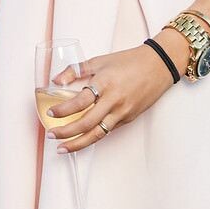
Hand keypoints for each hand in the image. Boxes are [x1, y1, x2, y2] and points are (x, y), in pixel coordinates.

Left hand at [44, 36, 180, 153]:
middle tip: (51, 135)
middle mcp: (114, 101)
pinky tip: (81, 139)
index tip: (50, 114)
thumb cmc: (128, 61)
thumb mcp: (99, 60)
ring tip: (63, 148)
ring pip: (98, 134)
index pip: (80, 102)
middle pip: (87, 123)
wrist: (158, 66)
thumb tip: (55, 80)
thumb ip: (76, 70)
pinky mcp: (129, 118)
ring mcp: (123, 112)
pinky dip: (93, 137)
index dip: (63, 110)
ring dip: (79, 143)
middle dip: (67, 132)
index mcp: (105, 83)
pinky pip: (108, 131)